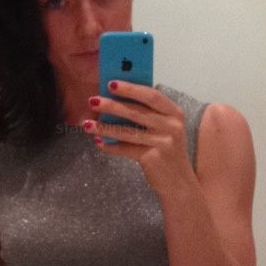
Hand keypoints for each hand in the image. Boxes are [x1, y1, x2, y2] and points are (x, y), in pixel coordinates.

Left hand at [83, 80, 195, 196]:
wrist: (179, 182)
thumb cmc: (167, 150)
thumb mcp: (165, 128)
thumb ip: (149, 113)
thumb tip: (115, 100)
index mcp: (175, 113)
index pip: (151, 95)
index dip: (131, 89)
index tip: (111, 83)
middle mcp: (171, 126)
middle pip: (136, 112)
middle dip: (112, 105)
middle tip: (93, 100)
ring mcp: (163, 142)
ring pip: (127, 131)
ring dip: (105, 127)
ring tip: (87, 124)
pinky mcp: (152, 158)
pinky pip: (126, 149)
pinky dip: (110, 146)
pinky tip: (98, 142)